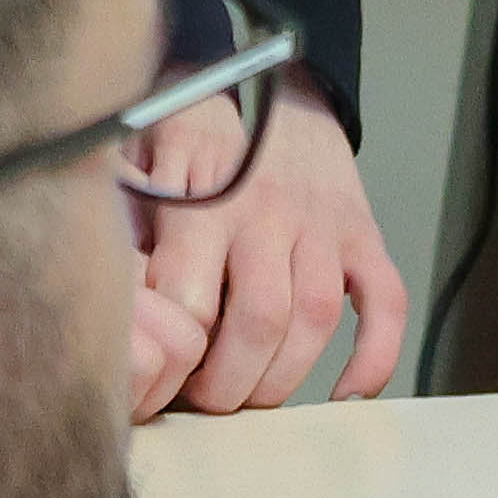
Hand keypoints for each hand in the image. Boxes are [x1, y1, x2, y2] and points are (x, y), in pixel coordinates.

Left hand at [127, 77, 410, 416]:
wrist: (281, 98)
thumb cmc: (203, 150)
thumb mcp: (146, 169)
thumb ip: (127, 230)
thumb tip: (111, 308)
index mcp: (207, 204)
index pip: (192, 302)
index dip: (175, 357)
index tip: (160, 376)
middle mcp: (271, 214)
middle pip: (260, 320)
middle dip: (229, 383)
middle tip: (205, 399)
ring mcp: (324, 226)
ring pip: (317, 320)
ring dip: (284, 377)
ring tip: (253, 395)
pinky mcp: (364, 237)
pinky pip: (386, 302)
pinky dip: (375, 356)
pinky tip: (347, 393)